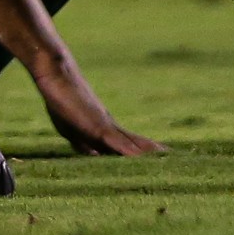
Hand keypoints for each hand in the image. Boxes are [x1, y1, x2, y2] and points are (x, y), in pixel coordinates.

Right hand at [35, 65, 163, 156]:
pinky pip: (117, 143)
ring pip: (133, 143)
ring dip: (149, 153)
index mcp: (104, 128)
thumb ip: (83, 143)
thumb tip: (96, 156)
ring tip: (169, 159)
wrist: (55, 73)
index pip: (129, 143)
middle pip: (137, 143)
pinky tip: (141, 159)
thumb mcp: (69, 129)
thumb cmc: (59, 99)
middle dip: (154, 153)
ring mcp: (105, 125)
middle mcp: (110, 126)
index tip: (163, 159)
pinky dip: (131, 152)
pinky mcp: (97, 126)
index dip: (145, 152)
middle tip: (178, 161)